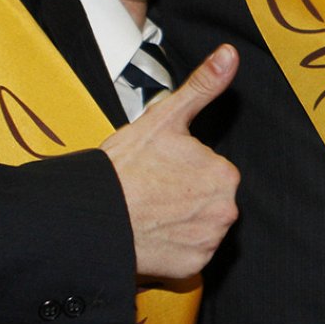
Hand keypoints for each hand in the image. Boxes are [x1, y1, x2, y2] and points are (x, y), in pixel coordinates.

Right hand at [101, 45, 239, 279]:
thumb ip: (203, 86)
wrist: (94, 217)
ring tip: (148, 212)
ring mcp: (209, 242)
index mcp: (224, 173)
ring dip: (180, 222)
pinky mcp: (193, 268)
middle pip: (209, 199)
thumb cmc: (124, 168)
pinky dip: (174, 248)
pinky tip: (151, 235)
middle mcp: (225, 211)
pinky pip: (190, 255)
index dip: (184, 169)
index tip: (160, 171)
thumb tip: (230, 55)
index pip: (212, 171)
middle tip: (152, 192)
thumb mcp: (164, 117)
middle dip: (185, 196)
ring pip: (200, 226)